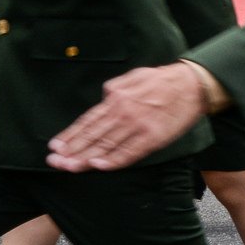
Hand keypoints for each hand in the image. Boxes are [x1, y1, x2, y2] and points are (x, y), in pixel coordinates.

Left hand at [46, 64, 208, 171]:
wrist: (190, 84)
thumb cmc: (161, 81)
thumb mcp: (132, 77)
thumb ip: (114, 89)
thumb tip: (102, 98)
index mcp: (115, 96)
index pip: (88, 120)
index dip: (71, 134)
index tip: (55, 146)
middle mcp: (122, 111)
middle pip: (92, 134)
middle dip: (71, 149)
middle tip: (54, 162)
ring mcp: (137, 125)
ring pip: (107, 144)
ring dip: (86, 158)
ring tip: (69, 167)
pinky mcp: (152, 137)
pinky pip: (130, 151)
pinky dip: (114, 160)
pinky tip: (99, 166)